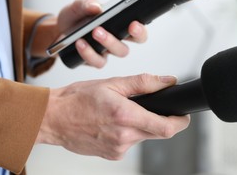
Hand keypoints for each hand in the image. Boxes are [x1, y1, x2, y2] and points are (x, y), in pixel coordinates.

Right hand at [35, 74, 189, 159]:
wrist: (53, 118)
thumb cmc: (77, 99)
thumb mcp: (111, 83)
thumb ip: (143, 82)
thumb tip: (166, 81)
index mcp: (125, 116)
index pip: (166, 128)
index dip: (180, 122)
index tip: (183, 115)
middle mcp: (123, 137)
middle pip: (157, 133)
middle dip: (159, 120)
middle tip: (147, 107)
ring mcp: (117, 149)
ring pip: (142, 137)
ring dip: (139, 125)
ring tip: (120, 112)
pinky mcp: (111, 155)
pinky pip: (128, 143)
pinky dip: (127, 132)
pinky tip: (111, 122)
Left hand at [57, 0, 147, 67]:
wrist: (59, 30)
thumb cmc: (75, 17)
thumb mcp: (78, 6)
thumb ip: (86, 4)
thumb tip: (96, 7)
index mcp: (119, 25)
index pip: (137, 30)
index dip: (140, 29)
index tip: (135, 24)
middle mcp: (116, 40)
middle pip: (129, 44)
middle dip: (127, 38)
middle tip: (119, 27)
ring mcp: (106, 52)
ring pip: (117, 53)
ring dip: (107, 42)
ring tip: (94, 32)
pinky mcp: (94, 60)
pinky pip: (97, 61)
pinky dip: (88, 51)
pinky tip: (80, 42)